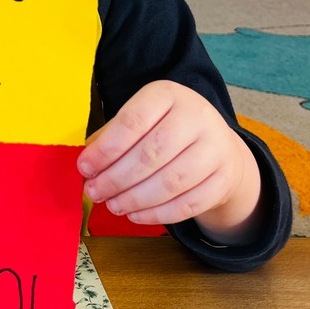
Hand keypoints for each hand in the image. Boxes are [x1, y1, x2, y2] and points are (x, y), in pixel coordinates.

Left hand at [77, 80, 262, 243]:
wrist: (218, 144)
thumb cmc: (165, 130)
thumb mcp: (141, 119)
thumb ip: (112, 138)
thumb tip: (88, 168)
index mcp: (168, 94)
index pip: (133, 121)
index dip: (105, 149)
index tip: (85, 168)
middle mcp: (197, 116)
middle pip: (151, 154)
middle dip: (116, 178)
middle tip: (95, 192)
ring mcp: (216, 147)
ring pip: (170, 182)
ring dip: (134, 199)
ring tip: (113, 205)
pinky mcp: (225, 178)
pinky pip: (188, 204)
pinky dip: (157, 214)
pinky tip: (136, 214)